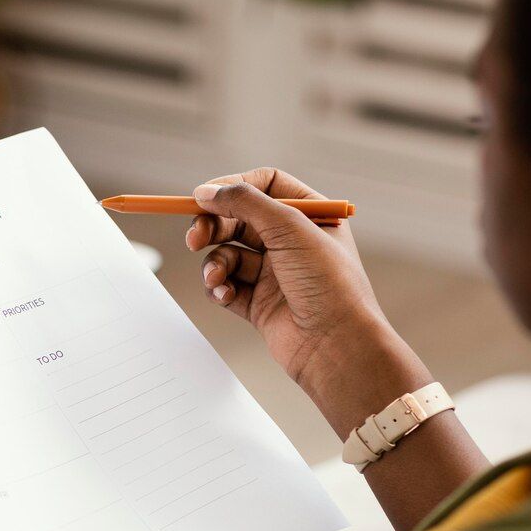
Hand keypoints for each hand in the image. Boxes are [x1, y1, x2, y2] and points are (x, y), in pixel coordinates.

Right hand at [187, 168, 396, 394]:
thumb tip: (207, 191)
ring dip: (214, 263)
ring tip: (216, 278)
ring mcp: (274, 273)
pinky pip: (227, 286)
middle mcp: (292, 242)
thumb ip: (246, 203)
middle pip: (238, 219)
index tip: (204, 195)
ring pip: (228, 255)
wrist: (336, 345)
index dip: (233, 187)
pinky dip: (219, 288)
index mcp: (310, 216)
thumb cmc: (330, 285)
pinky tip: (225, 295)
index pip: (266, 185)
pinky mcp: (259, 303)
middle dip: (213, 227)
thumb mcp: (290, 228)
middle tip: (194, 237)